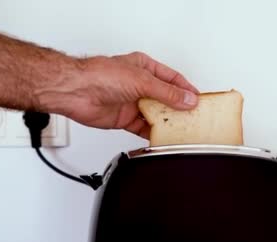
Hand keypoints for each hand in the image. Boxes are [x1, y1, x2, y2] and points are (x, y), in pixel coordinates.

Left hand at [34, 51, 198, 138]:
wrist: (76, 91)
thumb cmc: (101, 76)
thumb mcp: (142, 81)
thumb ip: (167, 93)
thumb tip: (187, 100)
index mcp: (145, 67)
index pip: (173, 79)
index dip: (187, 90)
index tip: (199, 101)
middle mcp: (139, 84)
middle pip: (166, 98)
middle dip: (179, 108)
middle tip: (194, 118)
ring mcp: (132, 102)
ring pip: (155, 114)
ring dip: (166, 122)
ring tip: (182, 130)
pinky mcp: (124, 118)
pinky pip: (143, 128)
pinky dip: (152, 134)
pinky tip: (162, 138)